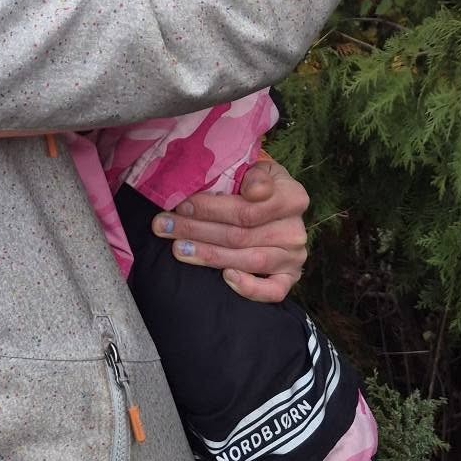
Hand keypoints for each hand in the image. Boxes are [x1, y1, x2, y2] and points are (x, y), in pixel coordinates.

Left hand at [153, 156, 309, 302]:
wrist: (273, 205)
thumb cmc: (255, 185)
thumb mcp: (256, 169)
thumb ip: (253, 175)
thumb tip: (252, 190)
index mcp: (293, 197)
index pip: (247, 208)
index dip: (211, 208)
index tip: (181, 205)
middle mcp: (296, 229)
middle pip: (240, 234)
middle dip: (196, 230)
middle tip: (164, 226)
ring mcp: (294, 256)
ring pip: (248, 260)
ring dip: (208, 255)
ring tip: (178, 248)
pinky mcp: (289, 278)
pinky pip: (273, 291)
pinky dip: (250, 288)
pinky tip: (225, 277)